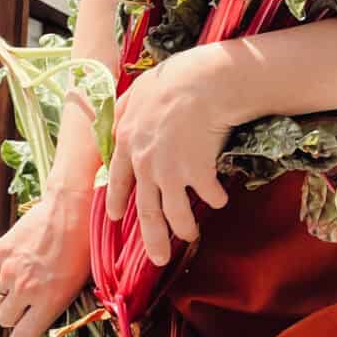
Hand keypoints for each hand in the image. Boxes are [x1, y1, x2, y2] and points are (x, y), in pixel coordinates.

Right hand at [0, 185, 92, 336]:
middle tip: (28, 300)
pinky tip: (19, 261)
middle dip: (15, 314)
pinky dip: (1, 272)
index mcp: (49, 301)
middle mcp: (25, 290)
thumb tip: (47, 316)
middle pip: (4, 319)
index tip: (25, 331)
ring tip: (25, 277)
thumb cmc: (85, 241)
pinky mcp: (1, 251)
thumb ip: (61, 302)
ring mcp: (10, 270)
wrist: (73, 205)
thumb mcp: (83, 279)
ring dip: (8, 292)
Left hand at [107, 45, 232, 265]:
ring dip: (183, 229)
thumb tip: (116, 120)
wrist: (205, 82)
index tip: (118, 217)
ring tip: (190, 237)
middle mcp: (145, 164)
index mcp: (128, 143)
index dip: (119, 200)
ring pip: (174, 214)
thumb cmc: (175, 78)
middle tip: (157, 258)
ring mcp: (170, 172)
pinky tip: (221, 199)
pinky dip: (215, 199)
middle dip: (152, 238)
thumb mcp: (138, 89)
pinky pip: (208, 196)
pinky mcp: (198, 174)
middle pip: (146, 210)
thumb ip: (125, 108)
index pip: (119, 179)